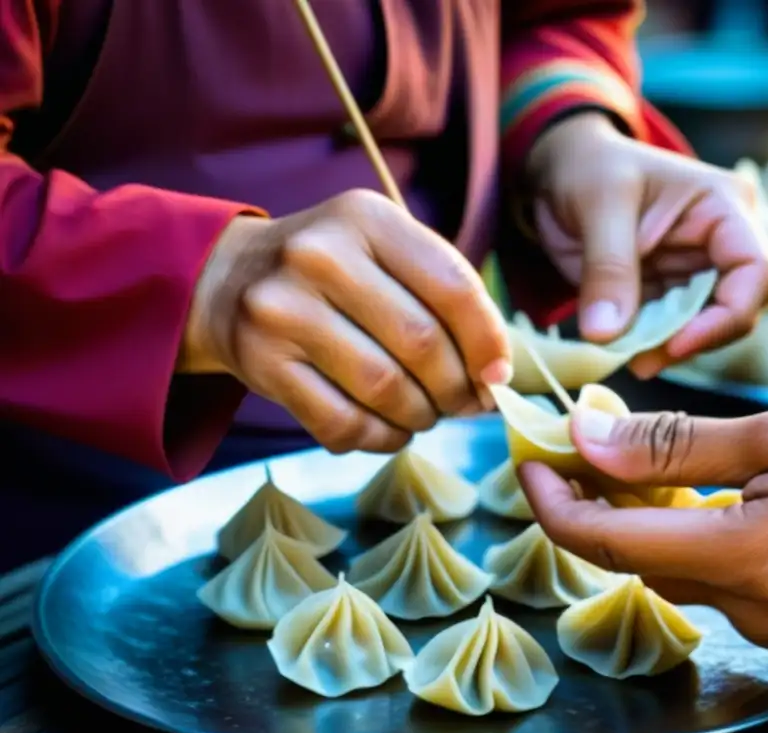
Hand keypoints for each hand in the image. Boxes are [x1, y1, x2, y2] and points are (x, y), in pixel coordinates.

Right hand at [178, 189, 511, 453]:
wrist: (227, 280)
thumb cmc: (334, 273)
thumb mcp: (385, 252)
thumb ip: (444, 297)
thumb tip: (497, 376)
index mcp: (367, 218)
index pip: (453, 286)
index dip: (488, 341)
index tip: (498, 375)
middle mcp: (320, 255)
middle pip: (422, 343)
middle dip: (456, 388)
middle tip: (462, 403)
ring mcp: (283, 309)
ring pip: (385, 388)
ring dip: (420, 417)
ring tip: (424, 414)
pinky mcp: (260, 362)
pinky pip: (341, 423)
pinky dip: (379, 439)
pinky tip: (388, 430)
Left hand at [524, 112, 767, 377]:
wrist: (557, 173)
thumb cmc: (589, 167)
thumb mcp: (600, 205)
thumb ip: (608, 269)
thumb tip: (605, 334)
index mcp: (724, 208)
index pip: (757, 272)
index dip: (729, 316)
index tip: (676, 343)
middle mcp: (719, 244)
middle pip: (736, 309)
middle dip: (693, 339)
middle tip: (643, 362)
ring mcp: (691, 272)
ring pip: (700, 327)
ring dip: (665, 349)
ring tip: (627, 357)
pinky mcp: (663, 294)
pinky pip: (666, 331)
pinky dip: (646, 345)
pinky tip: (620, 346)